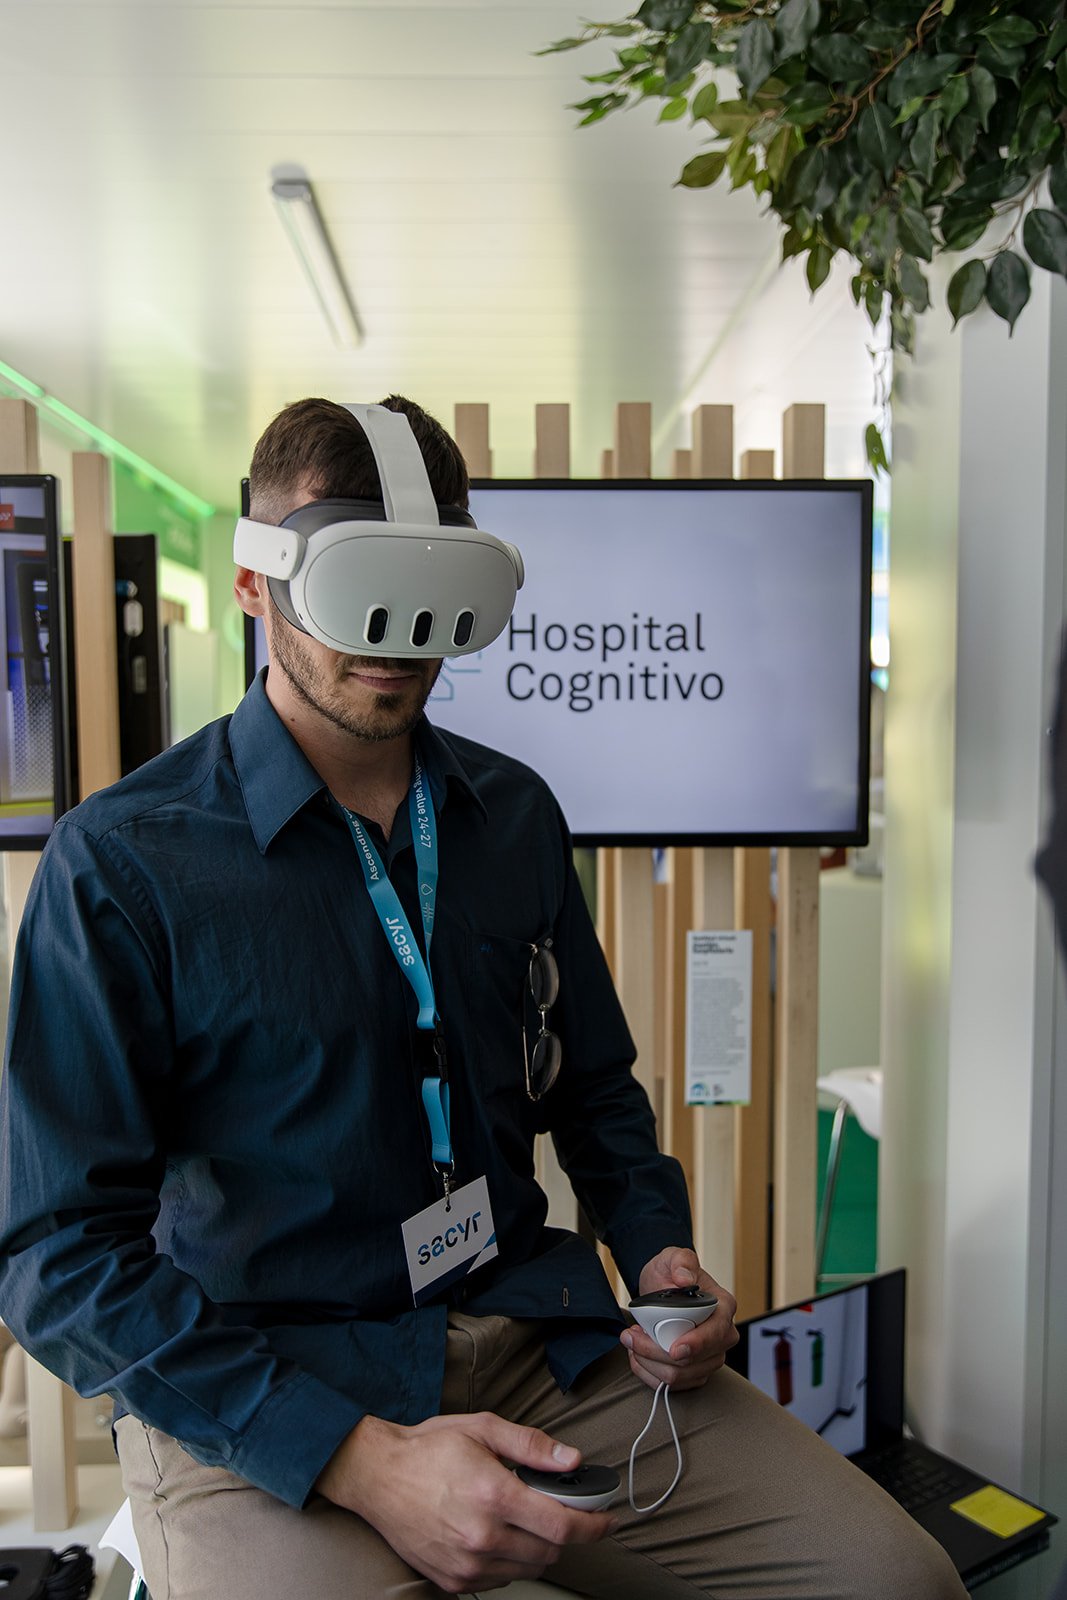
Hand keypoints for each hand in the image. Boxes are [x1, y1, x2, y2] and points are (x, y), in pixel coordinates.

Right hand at [315, 1410, 613, 1592]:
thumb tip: (571, 1459)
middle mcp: (482, 1537)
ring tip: (525, 1519)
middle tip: (559, 1509)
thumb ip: (531, 1446)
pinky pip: (501, 1580)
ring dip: (539, 1548)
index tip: (607, 1519)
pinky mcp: (453, 1581)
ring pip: (529, 1568)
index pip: (562, 1525)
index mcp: (494, 1495)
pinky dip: (511, 1561)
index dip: (593, 1525)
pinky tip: (499, 1535)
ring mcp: (467, 1564)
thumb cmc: (428, 1448)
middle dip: (565, 1531)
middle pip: (551, 1551)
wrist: (377, 1477)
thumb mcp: (482, 1429)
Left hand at [621, 1246, 738, 1391]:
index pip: (715, 1334)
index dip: (696, 1344)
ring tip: (632, 1341)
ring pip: (679, 1377)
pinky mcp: (695, 1372)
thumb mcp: (672, 1257)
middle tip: (631, 1335)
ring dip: (648, 1363)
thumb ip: (681, 1261)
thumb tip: (685, 1278)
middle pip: (693, 1361)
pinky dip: (648, 1373)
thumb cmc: (671, 1274)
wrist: (663, 1288)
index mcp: (723, 1307)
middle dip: (657, 1353)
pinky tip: (637, 1356)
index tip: (674, 1349)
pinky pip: (671, 1386)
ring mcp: (710, 1357)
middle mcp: (723, 1336)